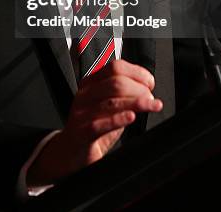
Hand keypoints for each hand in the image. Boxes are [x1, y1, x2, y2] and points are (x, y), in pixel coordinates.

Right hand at [27, 59, 162, 186]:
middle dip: (139, 89)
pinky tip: (131, 117)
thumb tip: (145, 87)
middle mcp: (85, 95)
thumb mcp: (107, 105)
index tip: (149, 82)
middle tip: (151, 99)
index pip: (115, 67)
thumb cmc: (92, 126)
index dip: (136, 73)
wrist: (70, 152)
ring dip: (136, 103)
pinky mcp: (81, 133)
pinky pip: (100, 124)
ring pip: (112, 102)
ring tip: (151, 106)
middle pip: (115, 83)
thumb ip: (122, 94)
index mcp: (91, 83)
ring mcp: (81, 113)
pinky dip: (118, 119)